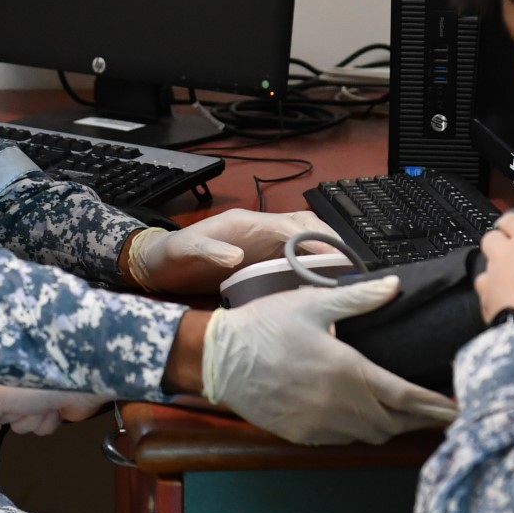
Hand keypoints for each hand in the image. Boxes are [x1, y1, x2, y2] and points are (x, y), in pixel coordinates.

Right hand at [0, 383, 112, 436]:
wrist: (85, 379)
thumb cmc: (40, 379)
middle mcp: (13, 382)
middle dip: (15, 413)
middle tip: (26, 400)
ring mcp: (33, 395)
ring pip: (21, 425)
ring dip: (34, 419)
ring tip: (46, 402)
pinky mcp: (52, 406)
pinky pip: (40, 427)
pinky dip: (48, 422)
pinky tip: (57, 408)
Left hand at [128, 208, 330, 294]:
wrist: (159, 264)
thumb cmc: (172, 256)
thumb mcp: (184, 251)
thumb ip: (208, 251)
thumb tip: (233, 256)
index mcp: (248, 225)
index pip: (294, 227)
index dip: (318, 241)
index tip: (339, 259)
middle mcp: (261, 230)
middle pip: (308, 228)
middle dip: (333, 243)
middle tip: (354, 270)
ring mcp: (264, 244)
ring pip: (306, 240)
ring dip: (327, 253)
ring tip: (347, 278)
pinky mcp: (262, 259)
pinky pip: (296, 257)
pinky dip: (313, 266)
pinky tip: (323, 287)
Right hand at [201, 277, 458, 444]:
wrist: (221, 359)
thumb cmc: (265, 326)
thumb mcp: (313, 303)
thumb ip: (359, 298)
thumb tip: (394, 285)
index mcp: (348, 372)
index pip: (406, 397)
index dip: (435, 406)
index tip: (456, 408)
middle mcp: (340, 406)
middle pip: (395, 423)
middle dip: (421, 420)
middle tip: (443, 414)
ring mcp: (321, 426)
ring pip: (371, 436)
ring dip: (393, 427)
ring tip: (410, 417)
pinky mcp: (303, 436)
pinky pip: (345, 441)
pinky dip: (363, 433)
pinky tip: (367, 420)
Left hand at [474, 213, 513, 326]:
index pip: (512, 218)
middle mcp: (504, 252)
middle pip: (491, 237)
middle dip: (499, 242)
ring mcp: (490, 274)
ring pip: (485, 264)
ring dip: (495, 269)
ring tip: (509, 281)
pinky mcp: (484, 297)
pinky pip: (484, 289)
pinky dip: (492, 293)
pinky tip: (503, 301)